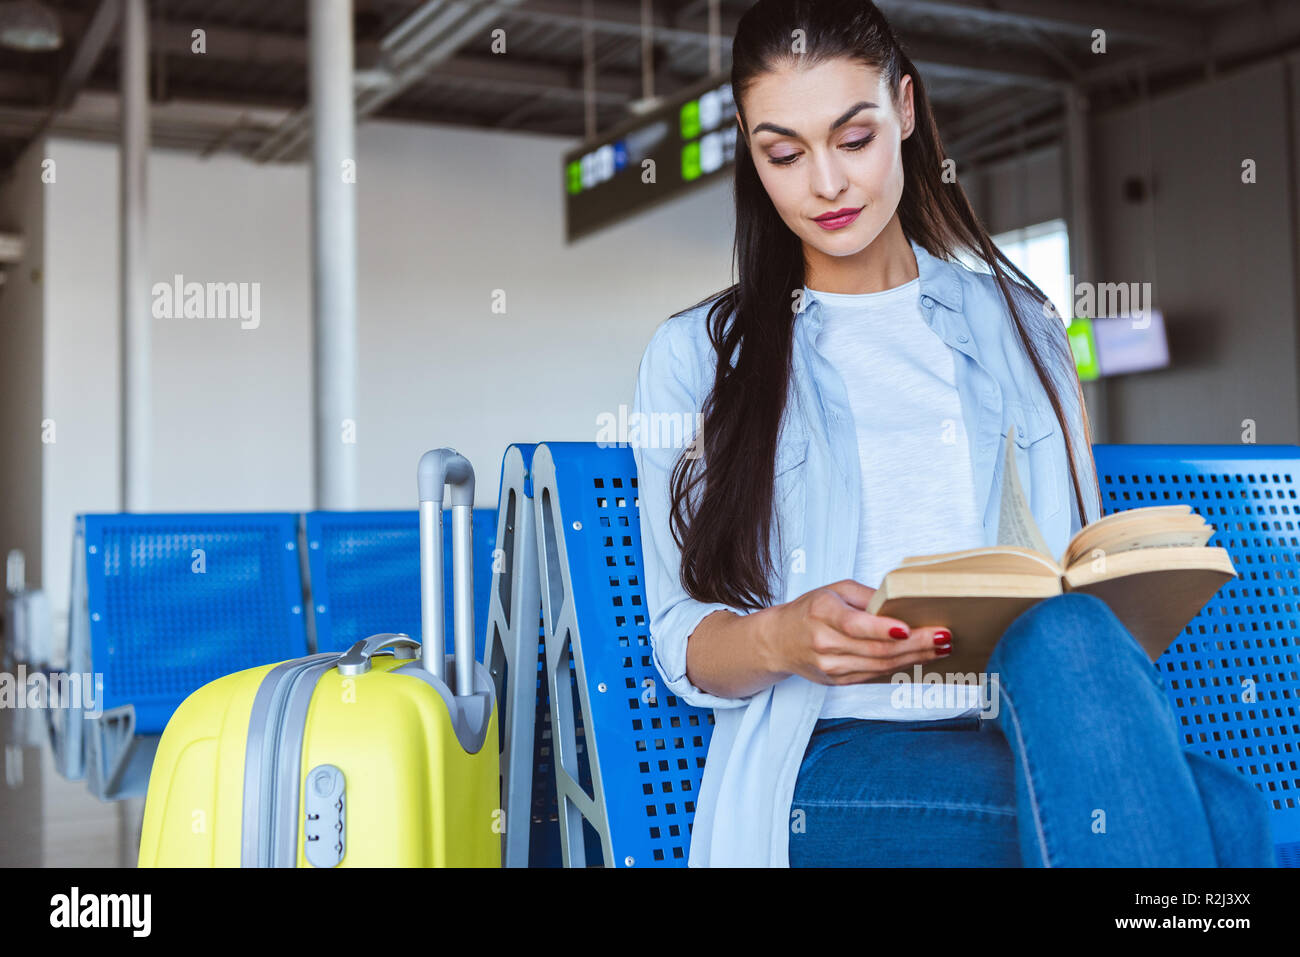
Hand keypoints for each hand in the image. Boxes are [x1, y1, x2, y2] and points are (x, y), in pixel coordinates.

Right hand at [764, 579, 952, 685]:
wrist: (778, 641)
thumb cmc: (809, 609)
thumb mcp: (834, 590)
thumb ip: (867, 596)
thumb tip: (903, 602)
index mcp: (822, 613)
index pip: (856, 625)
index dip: (884, 628)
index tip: (910, 627)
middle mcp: (824, 643)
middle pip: (876, 649)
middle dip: (915, 644)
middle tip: (943, 637)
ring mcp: (830, 666)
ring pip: (879, 665)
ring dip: (914, 658)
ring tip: (940, 648)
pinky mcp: (837, 681)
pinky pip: (874, 675)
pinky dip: (900, 667)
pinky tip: (919, 659)